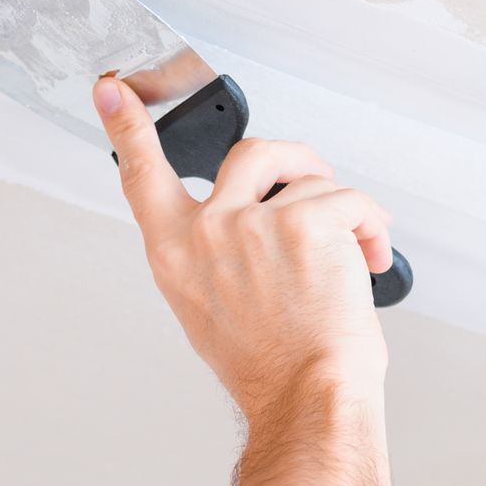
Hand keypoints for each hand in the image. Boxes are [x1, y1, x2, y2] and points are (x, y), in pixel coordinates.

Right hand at [92, 73, 395, 412]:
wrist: (307, 398)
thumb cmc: (270, 368)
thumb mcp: (211, 309)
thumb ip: (214, 253)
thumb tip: (253, 218)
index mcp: (174, 252)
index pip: (141, 173)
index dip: (128, 125)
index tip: (114, 88)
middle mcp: (206, 231)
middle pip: (249, 153)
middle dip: (294, 163)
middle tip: (315, 190)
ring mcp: (253, 223)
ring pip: (307, 176)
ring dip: (338, 205)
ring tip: (354, 245)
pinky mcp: (305, 222)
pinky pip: (349, 200)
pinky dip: (370, 228)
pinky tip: (371, 258)